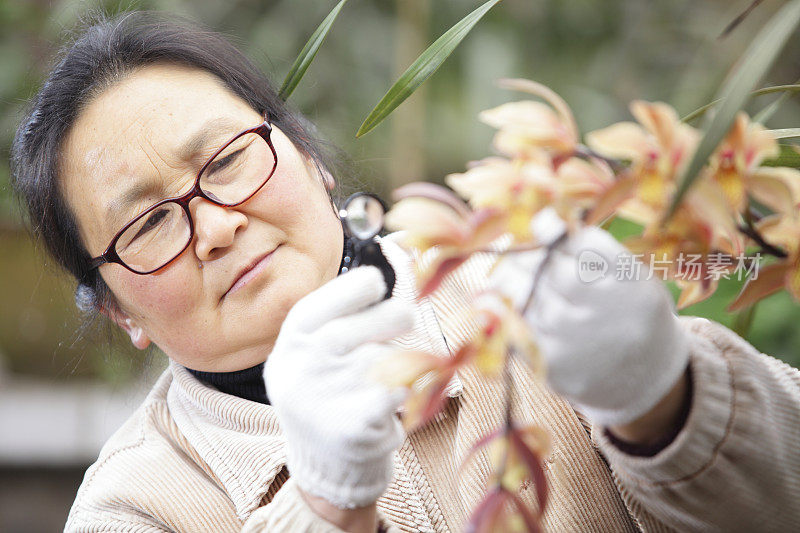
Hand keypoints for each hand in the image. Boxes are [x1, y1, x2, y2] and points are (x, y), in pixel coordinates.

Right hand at [264, 266, 414, 508]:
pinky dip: (409, 393)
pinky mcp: (354, 425)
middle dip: (398, 317)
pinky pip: (401, 388)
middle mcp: (303, 365)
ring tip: (385, 384)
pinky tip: (394, 404)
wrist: (327, 469)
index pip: (328, 299)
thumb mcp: (311, 357)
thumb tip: (379, 278)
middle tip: (406, 321)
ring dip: (403, 364)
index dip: (360, 287)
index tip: (379, 285)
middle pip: (369, 322)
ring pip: (390, 356)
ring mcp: (326, 396)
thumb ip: (335, 320)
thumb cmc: (328, 399)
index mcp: (291, 343)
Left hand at [490, 208, 689, 426]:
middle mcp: (607, 309)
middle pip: (549, 269)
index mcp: (630, 281)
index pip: (580, 243)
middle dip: (526, 257)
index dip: (552, 229)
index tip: (539, 222)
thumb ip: (595, 253)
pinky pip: (516, 330)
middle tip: (516, 254)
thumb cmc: (629, 316)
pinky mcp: (555, 365)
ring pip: (527, 297)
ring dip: (509, 281)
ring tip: (503, 275)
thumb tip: (543, 223)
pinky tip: (492, 301)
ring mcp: (579, 339)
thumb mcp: (632, 279)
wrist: (647, 382)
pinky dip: (500, 312)